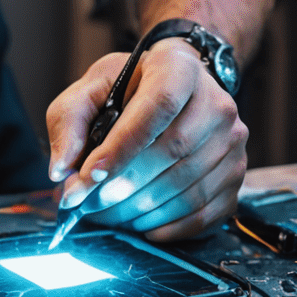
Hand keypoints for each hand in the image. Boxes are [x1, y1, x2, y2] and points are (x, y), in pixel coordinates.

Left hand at [45, 42, 247, 241]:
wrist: (178, 88)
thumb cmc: (131, 87)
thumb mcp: (92, 88)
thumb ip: (70, 121)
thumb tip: (60, 170)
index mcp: (178, 68)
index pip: (157, 107)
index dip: (122, 146)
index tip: (88, 174)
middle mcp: (216, 102)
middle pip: (173, 151)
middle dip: (124, 185)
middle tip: (88, 204)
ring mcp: (232, 141)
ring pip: (187, 187)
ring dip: (141, 210)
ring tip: (106, 216)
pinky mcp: (236, 175)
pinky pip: (204, 213)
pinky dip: (168, 228)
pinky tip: (139, 226)